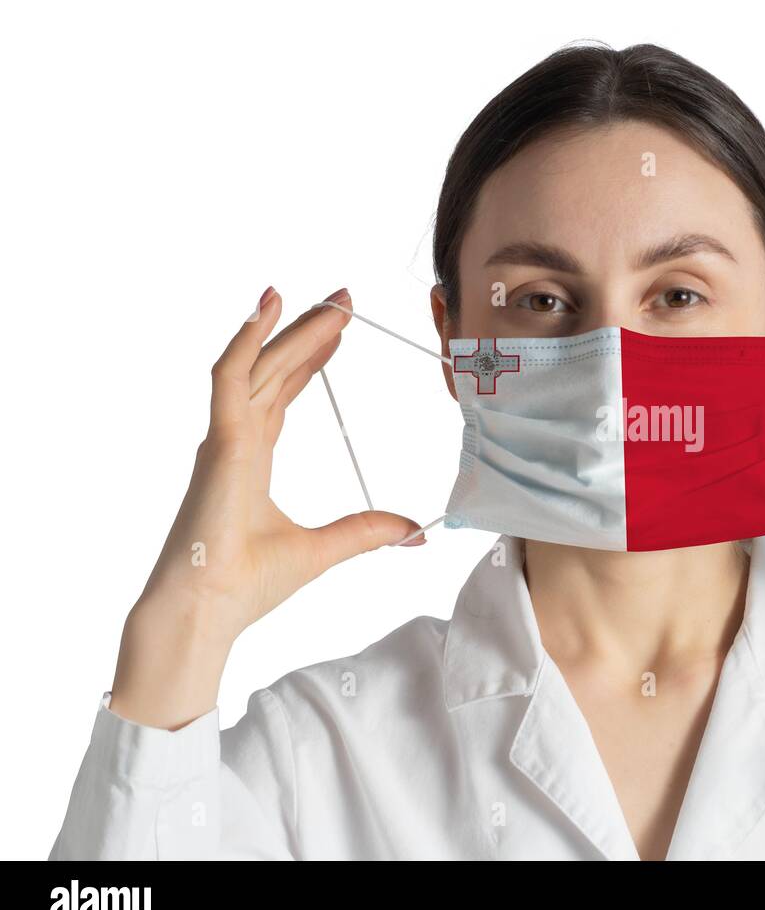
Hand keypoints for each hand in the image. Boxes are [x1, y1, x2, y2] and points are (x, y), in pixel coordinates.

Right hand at [111, 286, 424, 727]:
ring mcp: (224, 439)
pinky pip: (230, 378)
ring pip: (259, 364)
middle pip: (275, 369)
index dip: (310, 360)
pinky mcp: (219, 444)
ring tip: (327, 298)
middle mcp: (235, 440)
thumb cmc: (245, 585)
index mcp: (251, 459)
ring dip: (291, 327)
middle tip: (345, 299)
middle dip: (308, 331)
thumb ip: (366, 532)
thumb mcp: (323, 551)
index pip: (282, 394)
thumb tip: (414, 531)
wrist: (204, 612)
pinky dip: (247, 339)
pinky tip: (268, 307)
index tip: (340, 333)